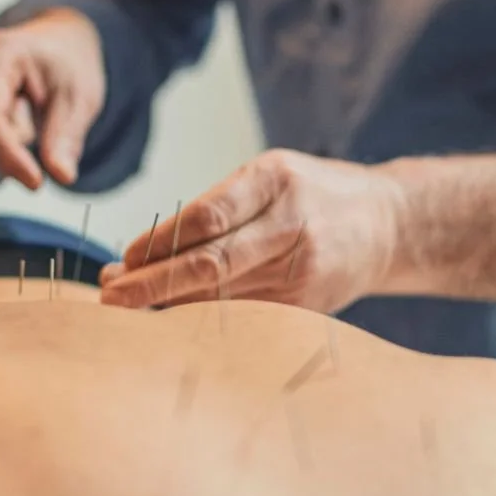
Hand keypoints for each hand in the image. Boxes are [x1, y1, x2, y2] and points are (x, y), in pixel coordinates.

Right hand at [0, 8, 104, 188]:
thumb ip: (67, 138)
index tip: (36, 183)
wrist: (51, 50)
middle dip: (10, 159)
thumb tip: (63, 177)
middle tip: (45, 142)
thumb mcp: (79, 97)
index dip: (8, 156)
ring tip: (30, 123)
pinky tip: (17, 132)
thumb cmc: (64, 66)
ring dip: (6, 158)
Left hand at [99, 149, 402, 312]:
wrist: (388, 226)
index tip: (122, 259)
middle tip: (108, 296)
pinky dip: (201, 320)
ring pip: (222, 297)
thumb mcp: (270, 175)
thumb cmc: (315, 194)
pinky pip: (244, 317)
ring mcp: (303, 271)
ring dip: (168, 305)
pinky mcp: (307, 306)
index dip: (159, 242)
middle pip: (210, 264)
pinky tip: (170, 320)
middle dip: (152, 284)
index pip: (206, 217)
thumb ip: (218, 206)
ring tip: (127, 307)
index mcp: (277, 181)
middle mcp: (291, 226)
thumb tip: (145, 250)